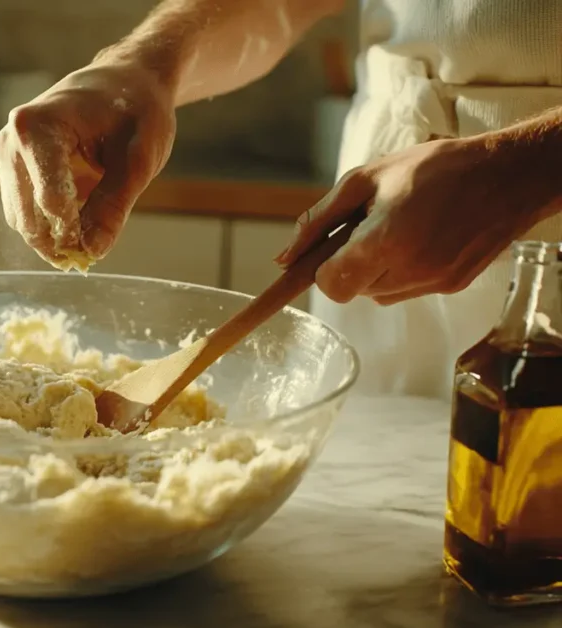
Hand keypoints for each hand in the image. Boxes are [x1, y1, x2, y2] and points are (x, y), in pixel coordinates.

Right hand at [0, 59, 175, 269]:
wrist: (127, 78)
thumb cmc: (137, 108)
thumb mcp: (139, 158)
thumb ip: (114, 205)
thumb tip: (92, 250)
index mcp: (38, 128)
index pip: (49, 199)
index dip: (73, 233)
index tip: (95, 250)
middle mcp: (12, 140)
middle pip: (27, 216)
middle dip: (58, 242)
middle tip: (92, 255)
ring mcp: (8, 153)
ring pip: (22, 219)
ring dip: (52, 238)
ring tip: (89, 238)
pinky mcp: (13, 166)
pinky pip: (25, 210)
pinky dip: (49, 226)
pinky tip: (79, 225)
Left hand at [276, 137, 551, 305]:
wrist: (509, 174)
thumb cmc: (434, 167)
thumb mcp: (366, 178)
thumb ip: (320, 219)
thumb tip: (284, 257)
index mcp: (385, 241)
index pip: (331, 286)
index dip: (324, 269)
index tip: (333, 248)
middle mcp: (410, 270)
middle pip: (353, 291)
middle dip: (352, 264)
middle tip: (371, 227)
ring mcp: (433, 283)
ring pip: (378, 294)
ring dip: (377, 268)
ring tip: (399, 227)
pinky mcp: (451, 287)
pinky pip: (407, 290)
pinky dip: (403, 270)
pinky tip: (422, 237)